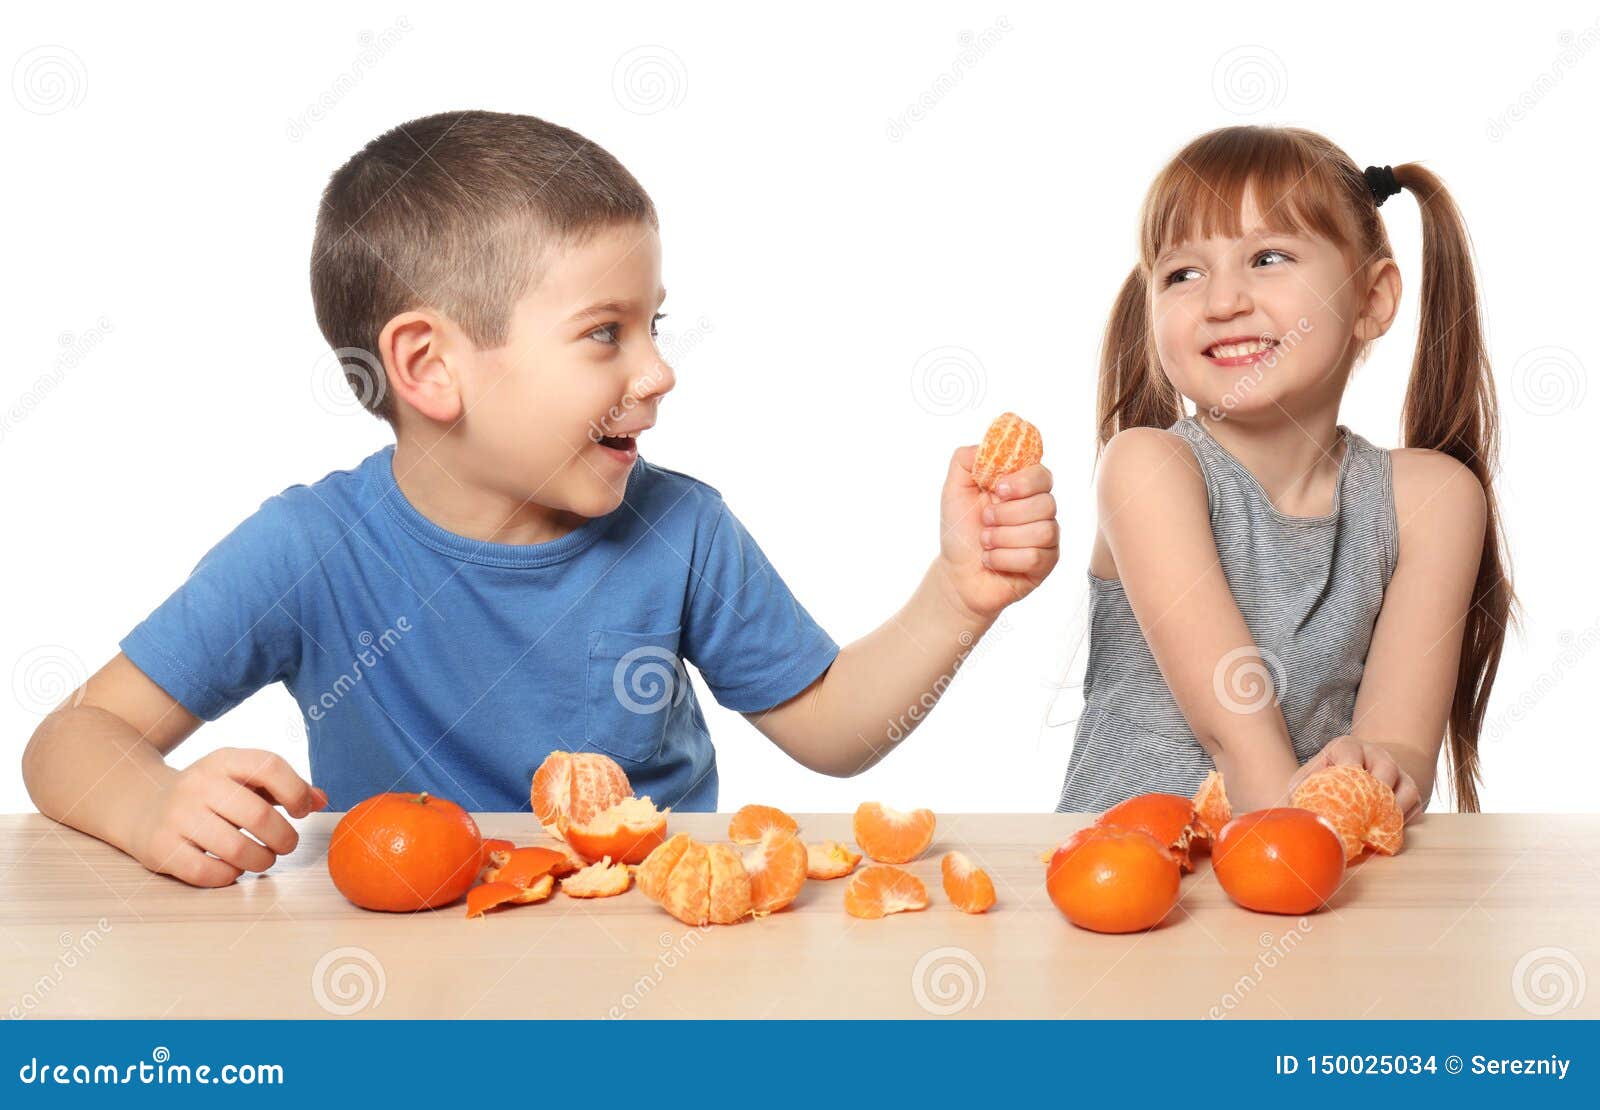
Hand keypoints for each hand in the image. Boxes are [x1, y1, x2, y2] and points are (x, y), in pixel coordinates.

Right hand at [127, 747, 328, 887]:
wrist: (141, 804)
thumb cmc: (209, 794)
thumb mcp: (242, 778)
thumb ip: (284, 787)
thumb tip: (322, 800)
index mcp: (225, 760)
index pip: (270, 766)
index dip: (296, 791)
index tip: (301, 811)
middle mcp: (199, 784)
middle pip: (259, 816)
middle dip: (284, 838)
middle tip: (286, 844)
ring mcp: (177, 816)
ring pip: (237, 850)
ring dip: (262, 861)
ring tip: (263, 858)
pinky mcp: (162, 848)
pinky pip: (209, 873)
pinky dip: (230, 876)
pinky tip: (232, 868)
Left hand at [936, 446, 1059, 619]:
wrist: (956, 574)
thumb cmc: (959, 531)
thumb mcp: (954, 490)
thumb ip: (967, 459)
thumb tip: (991, 442)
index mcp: (1023, 489)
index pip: (1042, 473)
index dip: (1024, 480)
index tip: (999, 489)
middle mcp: (1040, 510)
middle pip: (1046, 502)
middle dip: (1007, 514)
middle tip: (985, 521)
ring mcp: (1046, 537)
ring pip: (1043, 530)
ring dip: (1003, 537)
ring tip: (985, 543)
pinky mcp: (1045, 563)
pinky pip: (1036, 556)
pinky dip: (1004, 558)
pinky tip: (991, 560)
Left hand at [1287, 737, 1423, 821]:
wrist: (1351, 777)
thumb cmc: (1324, 780)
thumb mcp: (1306, 780)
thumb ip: (1300, 792)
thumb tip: (1294, 817)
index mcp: (1347, 747)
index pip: (1351, 753)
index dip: (1349, 772)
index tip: (1343, 794)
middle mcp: (1376, 755)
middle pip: (1386, 769)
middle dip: (1376, 795)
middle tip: (1362, 819)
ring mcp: (1397, 771)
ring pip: (1406, 789)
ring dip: (1393, 812)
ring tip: (1376, 830)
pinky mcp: (1409, 790)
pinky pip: (1414, 806)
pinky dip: (1403, 821)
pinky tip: (1386, 834)